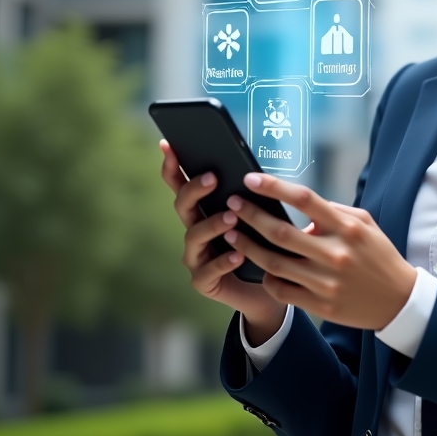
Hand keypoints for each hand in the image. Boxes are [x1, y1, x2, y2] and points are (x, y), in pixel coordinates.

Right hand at [159, 141, 286, 340]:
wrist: (268, 290)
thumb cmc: (263, 247)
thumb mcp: (258, 218)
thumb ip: (250, 198)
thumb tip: (255, 170)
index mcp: (203, 212)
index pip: (182, 186)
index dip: (173, 167)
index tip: (168, 145)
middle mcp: (194, 232)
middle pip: (183, 206)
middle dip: (194, 190)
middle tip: (213, 178)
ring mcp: (196, 258)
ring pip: (194, 237)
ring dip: (212, 224)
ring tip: (231, 217)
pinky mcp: (204, 282)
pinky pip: (208, 272)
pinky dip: (222, 262)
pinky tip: (237, 256)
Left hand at [228, 172, 417, 329]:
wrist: (398, 300)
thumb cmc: (379, 255)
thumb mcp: (365, 224)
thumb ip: (333, 212)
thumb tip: (299, 206)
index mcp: (347, 228)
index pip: (305, 200)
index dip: (275, 187)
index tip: (251, 179)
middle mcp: (335, 254)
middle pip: (281, 232)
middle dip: (250, 216)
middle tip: (232, 204)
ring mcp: (326, 282)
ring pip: (274, 263)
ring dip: (247, 247)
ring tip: (231, 234)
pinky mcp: (321, 305)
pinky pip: (282, 290)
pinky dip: (266, 278)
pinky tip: (257, 267)